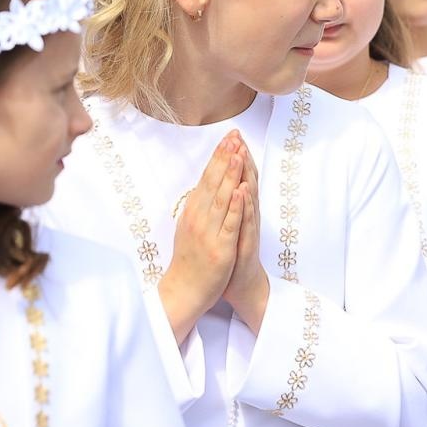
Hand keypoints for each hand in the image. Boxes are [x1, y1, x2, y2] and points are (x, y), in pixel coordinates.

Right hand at [158, 133, 245, 341]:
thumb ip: (197, 205)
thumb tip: (203, 184)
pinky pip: (229, 224)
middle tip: (233, 136)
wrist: (185, 289)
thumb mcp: (189, 226)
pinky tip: (240, 190)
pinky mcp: (220, 248)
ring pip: (222, 199)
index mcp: (192, 211)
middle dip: (224, 158)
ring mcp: (209, 232)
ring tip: (237, 154)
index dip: (217, 157)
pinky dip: (235, 206)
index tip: (227, 138)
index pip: (206, 177)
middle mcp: (199, 218)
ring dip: (230, 175)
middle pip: (213, 182)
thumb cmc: (189, 258)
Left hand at [221, 140, 269, 332]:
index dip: (233, 157)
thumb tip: (214, 186)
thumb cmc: (231, 256)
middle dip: (241, 159)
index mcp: (237, 210)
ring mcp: (247, 228)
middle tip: (238, 137)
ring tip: (242, 154)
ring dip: (244, 176)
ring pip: (248, 198)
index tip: (229, 136)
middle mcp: (245, 216)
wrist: (242, 284)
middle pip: (244, 181)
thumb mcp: (224, 227)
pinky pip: (246, 223)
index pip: (236, 178)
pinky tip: (243, 192)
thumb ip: (222, 206)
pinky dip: (245, 206)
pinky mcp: (247, 243)